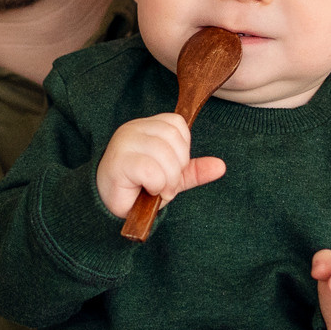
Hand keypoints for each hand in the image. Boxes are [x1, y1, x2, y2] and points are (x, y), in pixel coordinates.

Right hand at [96, 112, 224, 219]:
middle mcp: (133, 129)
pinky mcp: (119, 162)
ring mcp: (124, 143)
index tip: (170, 168)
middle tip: (165, 184)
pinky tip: (148, 190)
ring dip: (168, 180)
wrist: (109, 205)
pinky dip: (156, 185)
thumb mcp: (171, 177)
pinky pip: (152, 170)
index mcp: (146, 126)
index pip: (177, 123)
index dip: (182, 149)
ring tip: (157, 189)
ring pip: (165, 155)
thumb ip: (193, 170)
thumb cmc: (137, 188)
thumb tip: (221, 166)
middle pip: (174, 139)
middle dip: (177, 168)